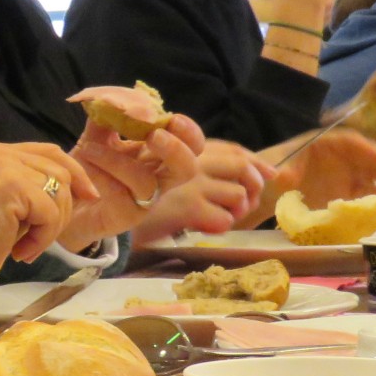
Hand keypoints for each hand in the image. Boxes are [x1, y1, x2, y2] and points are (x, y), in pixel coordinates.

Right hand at [0, 141, 98, 295]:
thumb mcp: (8, 202)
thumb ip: (32, 185)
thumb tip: (79, 186)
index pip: (48, 151)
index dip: (74, 173)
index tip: (89, 196)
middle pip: (60, 171)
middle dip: (62, 209)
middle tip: (41, 238)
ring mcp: (4, 166)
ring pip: (59, 192)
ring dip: (51, 227)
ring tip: (27, 246)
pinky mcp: (12, 186)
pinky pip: (50, 213)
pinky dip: (43, 238)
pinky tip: (22, 251)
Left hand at [60, 113, 204, 249]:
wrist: (62, 203)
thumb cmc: (85, 170)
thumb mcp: (95, 137)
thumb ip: (106, 116)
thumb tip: (113, 96)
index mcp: (157, 155)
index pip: (190, 144)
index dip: (189, 131)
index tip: (173, 117)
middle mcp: (156, 179)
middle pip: (188, 168)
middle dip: (177, 149)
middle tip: (155, 135)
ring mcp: (142, 201)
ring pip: (147, 183)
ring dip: (118, 160)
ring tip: (89, 149)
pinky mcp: (123, 217)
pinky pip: (118, 195)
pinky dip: (99, 175)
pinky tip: (82, 163)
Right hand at [132, 140, 273, 241]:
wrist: (105, 213)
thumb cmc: (134, 196)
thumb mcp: (163, 175)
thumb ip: (192, 169)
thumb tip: (248, 176)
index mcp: (185, 148)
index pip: (232, 149)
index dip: (255, 161)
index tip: (270, 173)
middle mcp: (189, 159)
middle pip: (240, 166)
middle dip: (254, 185)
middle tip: (250, 202)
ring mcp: (188, 181)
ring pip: (237, 194)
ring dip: (238, 210)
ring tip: (225, 216)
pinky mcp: (186, 206)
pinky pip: (223, 219)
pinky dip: (221, 225)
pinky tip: (207, 227)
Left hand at [246, 128, 375, 223]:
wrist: (267, 191)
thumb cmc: (270, 173)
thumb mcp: (273, 169)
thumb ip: (281, 171)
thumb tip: (284, 176)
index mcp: (321, 143)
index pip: (350, 141)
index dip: (368, 149)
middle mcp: (336, 156)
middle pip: (364, 156)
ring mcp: (340, 173)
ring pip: (366, 174)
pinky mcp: (341, 191)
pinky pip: (360, 192)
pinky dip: (370, 198)